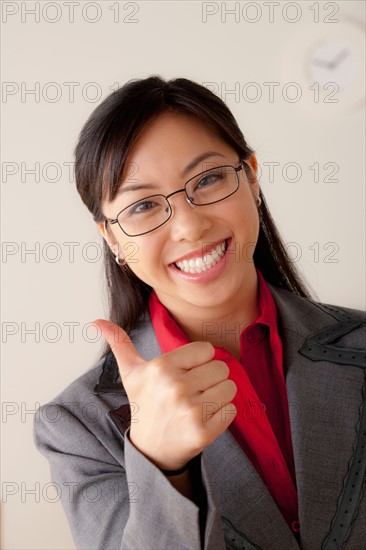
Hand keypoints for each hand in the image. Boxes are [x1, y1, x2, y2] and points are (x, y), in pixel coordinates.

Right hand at [92, 319, 236, 470]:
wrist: (149, 450)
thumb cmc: (144, 404)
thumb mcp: (131, 373)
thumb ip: (119, 343)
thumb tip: (95, 321)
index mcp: (161, 368)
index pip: (207, 349)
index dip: (199, 361)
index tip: (186, 373)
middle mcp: (175, 387)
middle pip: (221, 368)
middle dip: (211, 379)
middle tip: (192, 391)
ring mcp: (190, 411)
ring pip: (229, 388)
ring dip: (219, 396)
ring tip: (198, 404)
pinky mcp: (203, 433)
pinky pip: (231, 411)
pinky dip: (222, 416)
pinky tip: (203, 419)